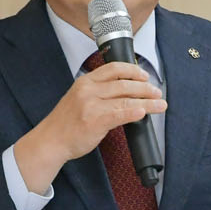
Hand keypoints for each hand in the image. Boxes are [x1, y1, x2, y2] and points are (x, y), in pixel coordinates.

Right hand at [12, 61, 165, 193]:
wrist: (51, 141)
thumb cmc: (66, 123)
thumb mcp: (78, 98)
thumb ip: (98, 92)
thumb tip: (125, 92)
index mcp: (85, 82)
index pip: (113, 68)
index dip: (133, 70)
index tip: (145, 76)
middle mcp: (88, 90)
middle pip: (124, 83)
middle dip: (145, 88)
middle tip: (157, 92)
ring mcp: (91, 105)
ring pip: (126, 99)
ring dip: (147, 101)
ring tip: (159, 104)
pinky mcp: (95, 121)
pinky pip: (120, 114)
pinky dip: (134, 112)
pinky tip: (144, 113)